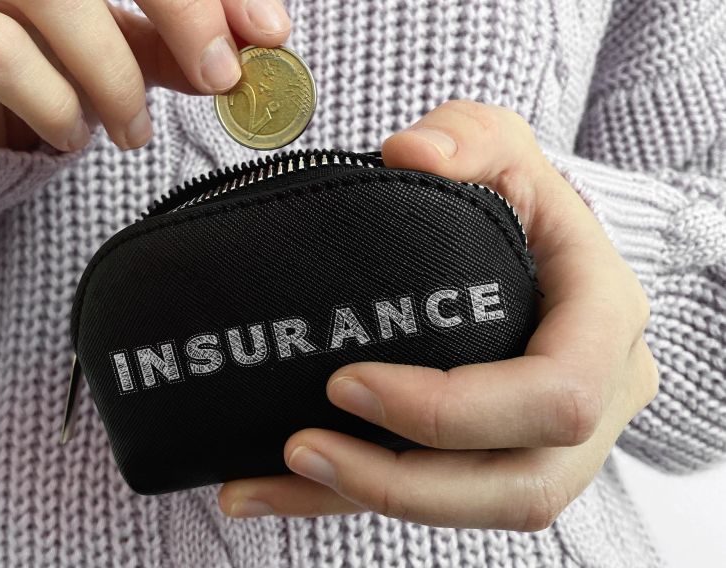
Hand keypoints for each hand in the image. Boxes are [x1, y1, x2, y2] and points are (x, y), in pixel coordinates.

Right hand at [0, 0, 289, 150]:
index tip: (269, 30)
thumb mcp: (103, 51)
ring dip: (116, 77)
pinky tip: (70, 134)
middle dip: (185, 11)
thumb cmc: (17, 65)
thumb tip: (238, 54)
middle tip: (221, 73)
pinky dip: (54, 103)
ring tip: (132, 132)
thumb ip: (162, 44)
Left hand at [218, 100, 658, 530]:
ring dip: (374, 500)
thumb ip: (466, 135)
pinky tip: (277, 491)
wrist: (537, 251)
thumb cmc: (520, 196)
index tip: (347, 382)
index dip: (455, 409)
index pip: (556, 394)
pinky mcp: (508, 458)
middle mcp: (598, 399)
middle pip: (523, 484)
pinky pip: (443, 504)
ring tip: (271, 479)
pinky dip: (358, 500)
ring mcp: (557, 441)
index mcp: (605, 322)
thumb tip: (412, 154)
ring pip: (481, 511)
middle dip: (405, 482)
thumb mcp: (501, 145)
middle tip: (301, 445)